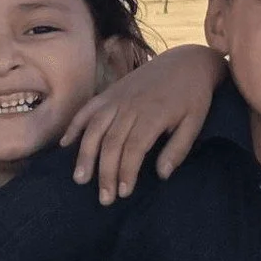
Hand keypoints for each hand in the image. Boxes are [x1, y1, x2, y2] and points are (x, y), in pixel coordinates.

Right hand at [61, 44, 224, 203]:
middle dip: (105, 173)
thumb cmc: (193, 96)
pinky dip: (74, 126)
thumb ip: (178, 149)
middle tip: (104, 198)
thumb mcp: (195, 123)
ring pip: (94, 128)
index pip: (133, 149)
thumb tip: (162, 175)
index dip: (126, 172)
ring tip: (80, 178)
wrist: (186, 61)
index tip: (123, 193)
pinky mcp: (109, 93)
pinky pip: (87, 110)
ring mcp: (116, 98)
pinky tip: (65, 144)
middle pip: (111, 143)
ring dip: (85, 154)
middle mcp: (130, 106)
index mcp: (153, 114)